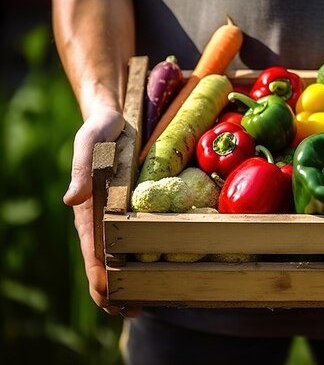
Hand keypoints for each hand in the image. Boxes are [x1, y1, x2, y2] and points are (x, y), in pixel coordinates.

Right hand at [64, 108, 139, 316]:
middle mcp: (97, 219)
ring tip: (141, 303)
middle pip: (101, 264)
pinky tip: (147, 272)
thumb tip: (70, 199)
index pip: (92, 254)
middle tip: (134, 311)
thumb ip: (81, 167)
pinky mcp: (124, 210)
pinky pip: (126, 241)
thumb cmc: (100, 130)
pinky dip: (133, 261)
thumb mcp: (90, 142)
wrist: (112, 119)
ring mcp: (110, 217)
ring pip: (114, 257)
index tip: (116, 302)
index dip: (102, 281)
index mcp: (87, 210)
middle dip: (113, 291)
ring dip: (124, 281)